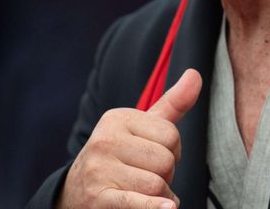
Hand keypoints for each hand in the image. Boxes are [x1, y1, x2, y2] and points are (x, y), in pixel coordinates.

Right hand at [58, 69, 202, 208]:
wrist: (75, 194)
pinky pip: (137, 201)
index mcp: (117, 118)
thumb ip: (172, 104)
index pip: (171, 135)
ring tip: (142, 195)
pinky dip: (154, 208)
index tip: (154, 159)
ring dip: (160, 197)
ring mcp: (99, 169)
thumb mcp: (141, 128)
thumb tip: (195, 74)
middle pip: (166, 161)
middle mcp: (105, 141)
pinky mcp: (98, 198)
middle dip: (165, 176)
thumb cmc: (118, 158)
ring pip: (157, 185)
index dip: (172, 152)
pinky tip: (166, 208)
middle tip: (145, 179)